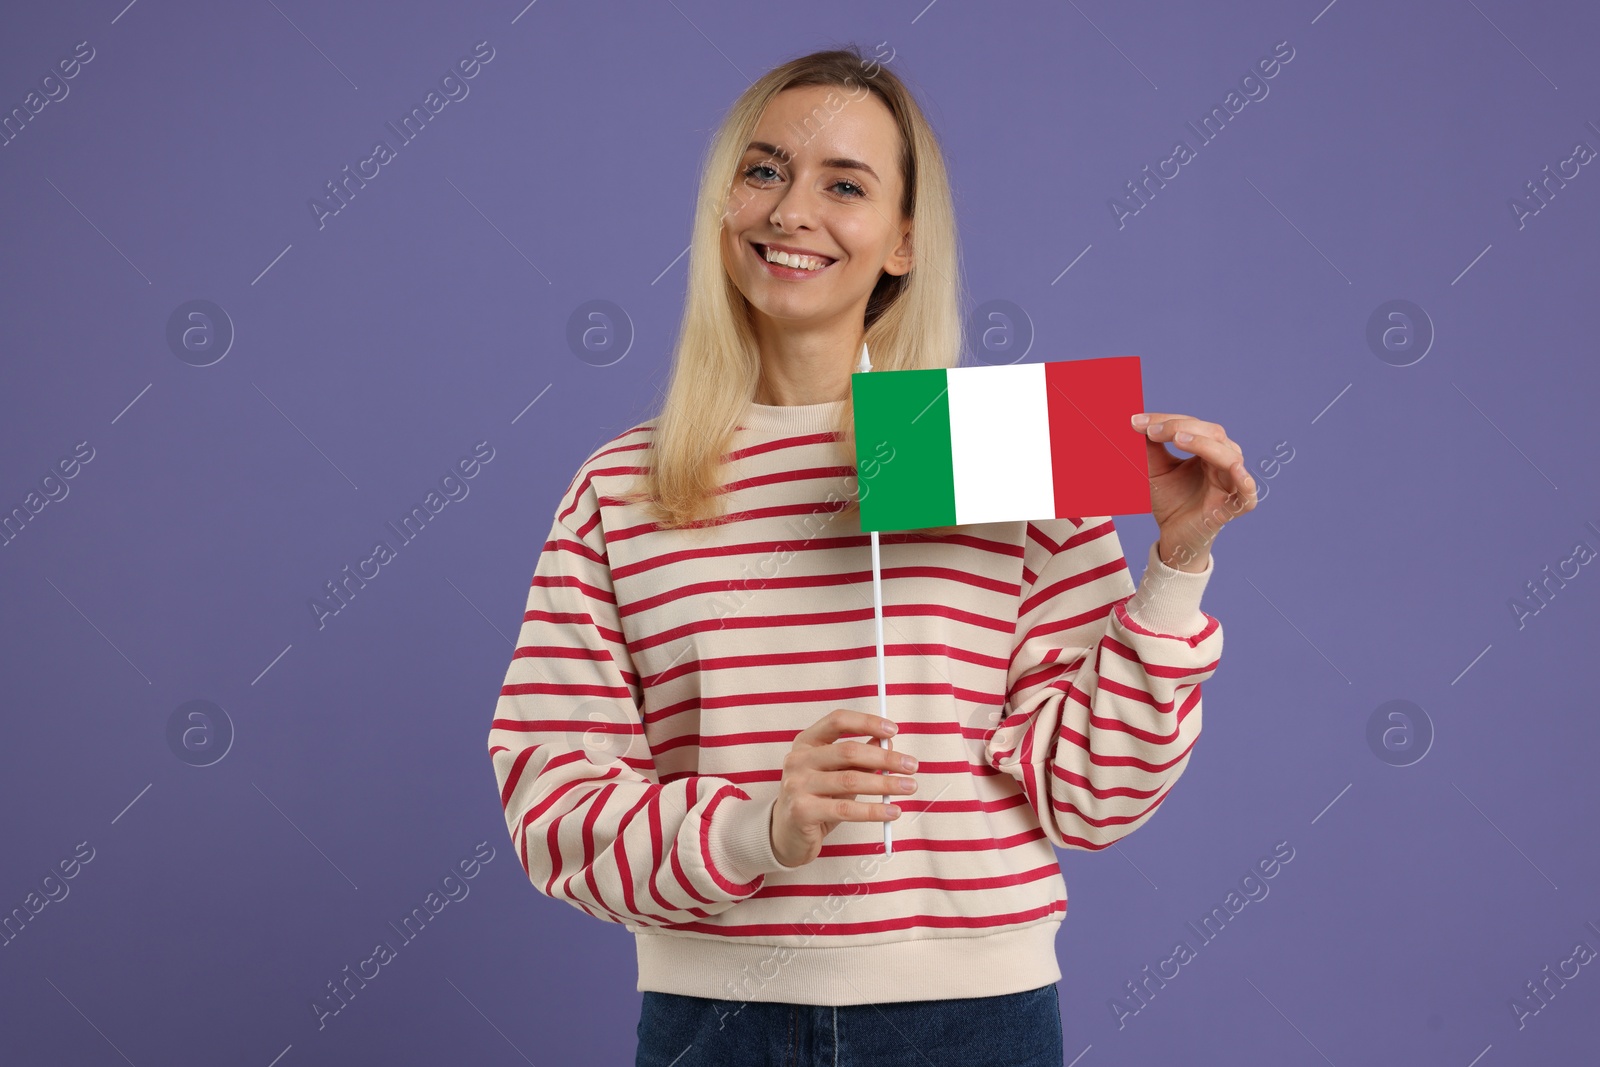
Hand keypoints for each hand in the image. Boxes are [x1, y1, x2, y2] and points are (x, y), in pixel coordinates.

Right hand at [770, 709, 915, 867]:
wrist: (786, 834)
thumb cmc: (817, 799)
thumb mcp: (836, 773)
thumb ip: (859, 758)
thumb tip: (889, 744)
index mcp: (806, 742)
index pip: (838, 721)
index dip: (867, 722)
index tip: (894, 731)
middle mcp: (798, 760)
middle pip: (849, 751)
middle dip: (885, 758)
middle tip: (912, 766)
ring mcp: (797, 785)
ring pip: (851, 780)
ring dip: (885, 783)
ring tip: (909, 787)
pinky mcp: (802, 811)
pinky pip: (846, 809)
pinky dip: (874, 810)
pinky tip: (892, 811)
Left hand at [1130, 412, 1256, 571]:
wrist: (1172, 536)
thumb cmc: (1169, 500)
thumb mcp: (1156, 470)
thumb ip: (1151, 448)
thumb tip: (1138, 422)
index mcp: (1208, 450)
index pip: (1192, 425)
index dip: (1166, 420)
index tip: (1136, 422)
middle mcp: (1223, 462)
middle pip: (1213, 434)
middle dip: (1181, 428)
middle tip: (1152, 431)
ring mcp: (1230, 484)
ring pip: (1229, 456)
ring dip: (1203, 444)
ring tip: (1177, 439)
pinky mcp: (1231, 508)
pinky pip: (1247, 495)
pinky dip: (1245, 481)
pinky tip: (1234, 469)